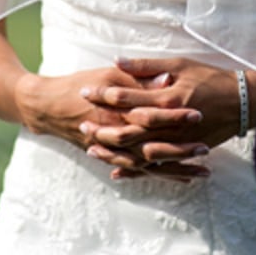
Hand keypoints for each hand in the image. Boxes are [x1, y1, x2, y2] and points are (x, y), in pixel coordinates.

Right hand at [14, 65, 195, 158]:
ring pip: (149, 165)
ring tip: (203, 171)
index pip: (152, 116)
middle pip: (154, 146)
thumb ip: (138, 78)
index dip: (175, 116)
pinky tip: (181, 178)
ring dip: (175, 168)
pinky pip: (138, 171)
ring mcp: (113, 150)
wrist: (49, 106)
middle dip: (181, 149)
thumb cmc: (80, 85)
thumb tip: (167, 79)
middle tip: (207, 148)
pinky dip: (159, 175)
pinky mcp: (111, 157)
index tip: (199, 114)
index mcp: (118, 112)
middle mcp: (116, 135)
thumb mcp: (110, 76)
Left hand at [78, 57, 252, 178]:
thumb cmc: (210, 78)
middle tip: (81, 125)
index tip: (84, 91)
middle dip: (102, 128)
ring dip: (113, 152)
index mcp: (166, 98)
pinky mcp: (182, 153)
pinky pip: (155, 167)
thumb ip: (147, 65)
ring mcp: (176, 142)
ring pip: (137, 152)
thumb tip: (117, 59)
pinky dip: (135, 170)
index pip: (127, 97)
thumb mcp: (179, 64)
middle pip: (128, 129)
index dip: (103, 94)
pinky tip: (117, 171)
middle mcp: (169, 123)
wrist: (242, 103)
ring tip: (91, 149)